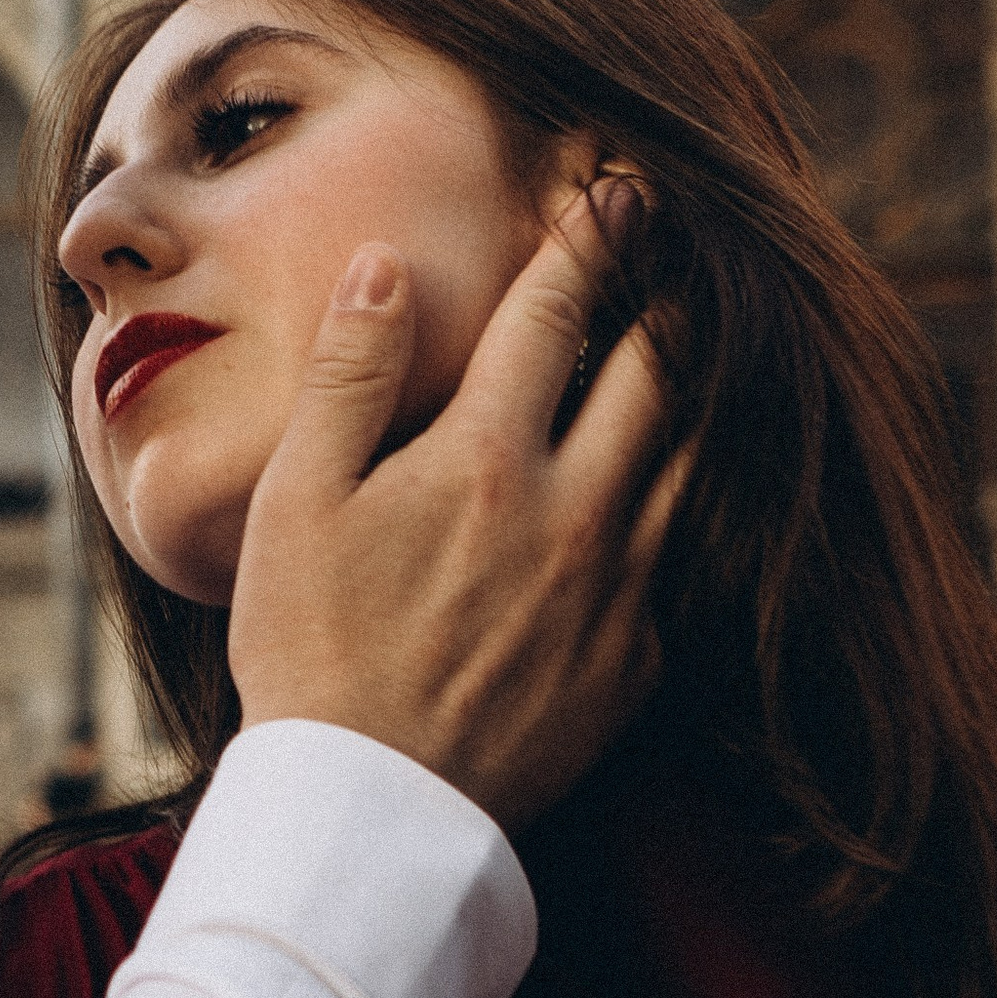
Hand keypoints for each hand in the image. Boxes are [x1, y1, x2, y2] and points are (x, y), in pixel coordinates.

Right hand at [225, 192, 685, 832]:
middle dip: (670, 292)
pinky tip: (669, 483)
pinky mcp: (638, 662)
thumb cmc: (312, 651)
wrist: (371, 813)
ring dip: (697, 389)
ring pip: (693, 459)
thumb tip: (383, 263)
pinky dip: (681, 499)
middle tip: (679, 240)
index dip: (592, 236)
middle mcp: (575, 513)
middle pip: (659, 371)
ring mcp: (618, 592)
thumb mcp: (298, 501)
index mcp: (487, 459)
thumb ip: (349, 374)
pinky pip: (680, 555)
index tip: (618, 183)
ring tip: (698, 340)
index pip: (559, 313)